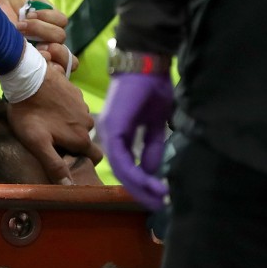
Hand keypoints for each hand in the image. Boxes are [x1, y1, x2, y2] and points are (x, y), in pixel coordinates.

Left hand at [7, 63, 102, 184]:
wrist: (26, 78)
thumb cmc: (29, 114)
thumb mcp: (38, 144)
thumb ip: (54, 165)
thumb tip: (70, 186)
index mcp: (81, 138)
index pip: (95, 157)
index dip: (83, 160)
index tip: (67, 159)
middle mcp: (87, 122)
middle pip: (84, 139)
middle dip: (72, 142)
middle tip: (51, 141)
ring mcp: (82, 104)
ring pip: (79, 123)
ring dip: (68, 125)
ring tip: (47, 123)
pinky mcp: (75, 91)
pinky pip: (74, 107)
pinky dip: (65, 110)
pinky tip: (48, 107)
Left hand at [97, 73, 174, 210]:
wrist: (145, 62)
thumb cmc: (151, 87)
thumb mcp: (155, 122)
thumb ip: (151, 145)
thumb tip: (152, 170)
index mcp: (118, 132)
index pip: (126, 164)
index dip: (141, 181)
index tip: (157, 195)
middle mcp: (110, 134)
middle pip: (122, 170)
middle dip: (140, 189)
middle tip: (157, 204)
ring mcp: (110, 130)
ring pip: (121, 167)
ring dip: (138, 184)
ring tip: (156, 198)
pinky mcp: (114, 127)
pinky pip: (121, 157)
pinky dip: (134, 172)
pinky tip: (148, 182)